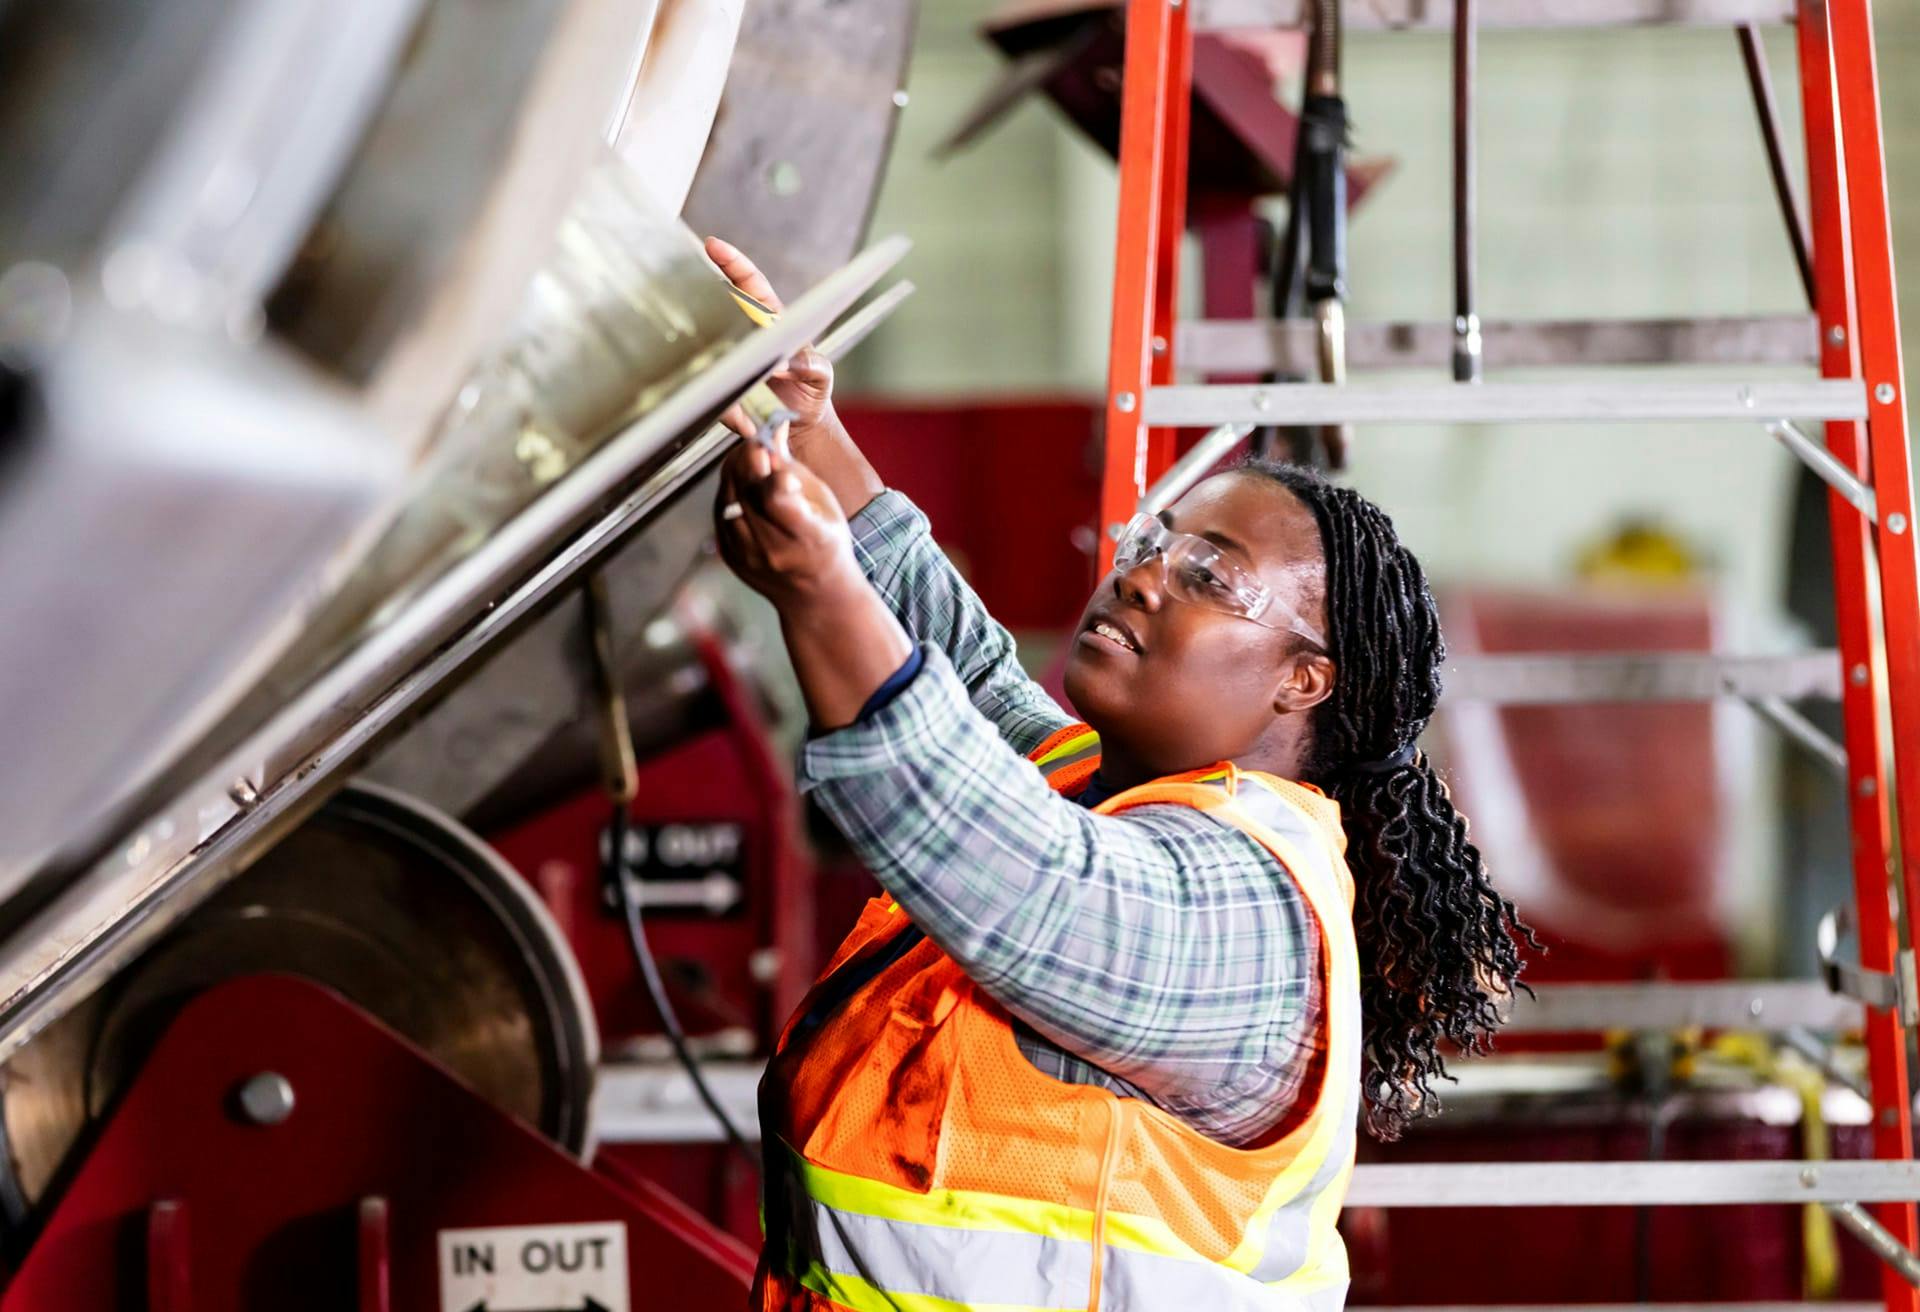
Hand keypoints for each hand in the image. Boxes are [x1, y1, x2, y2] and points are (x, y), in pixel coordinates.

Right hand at [706, 237, 834, 445]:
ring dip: (727, 384)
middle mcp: (743, 337)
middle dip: (707, 316)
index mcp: (769, 321)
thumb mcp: (821, 373)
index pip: (749, 284)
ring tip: (750, 409)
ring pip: (714, 362)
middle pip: (719, 315)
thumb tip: (784, 365)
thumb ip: (811, 364)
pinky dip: (732, 414)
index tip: (713, 246)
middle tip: (710, 330)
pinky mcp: (722, 392)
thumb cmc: (810, 389)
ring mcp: (729, 364)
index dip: (732, 263)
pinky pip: (718, 399)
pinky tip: (747, 424)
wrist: (799, 426)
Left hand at [713, 419, 859, 610]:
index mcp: (807, 537)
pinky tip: (745, 485)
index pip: (775, 496)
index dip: (770, 467)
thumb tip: (772, 428)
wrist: (816, 597)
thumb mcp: (824, 502)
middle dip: (749, 456)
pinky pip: (721, 511)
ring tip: (753, 462)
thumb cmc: (827, 543)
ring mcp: (747, 557)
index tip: (773, 451)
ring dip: (736, 471)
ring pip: (727, 497)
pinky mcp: (730, 556)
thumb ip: (793, 467)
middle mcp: (773, 550)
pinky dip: (730, 491)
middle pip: (746, 490)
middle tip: (758, 444)